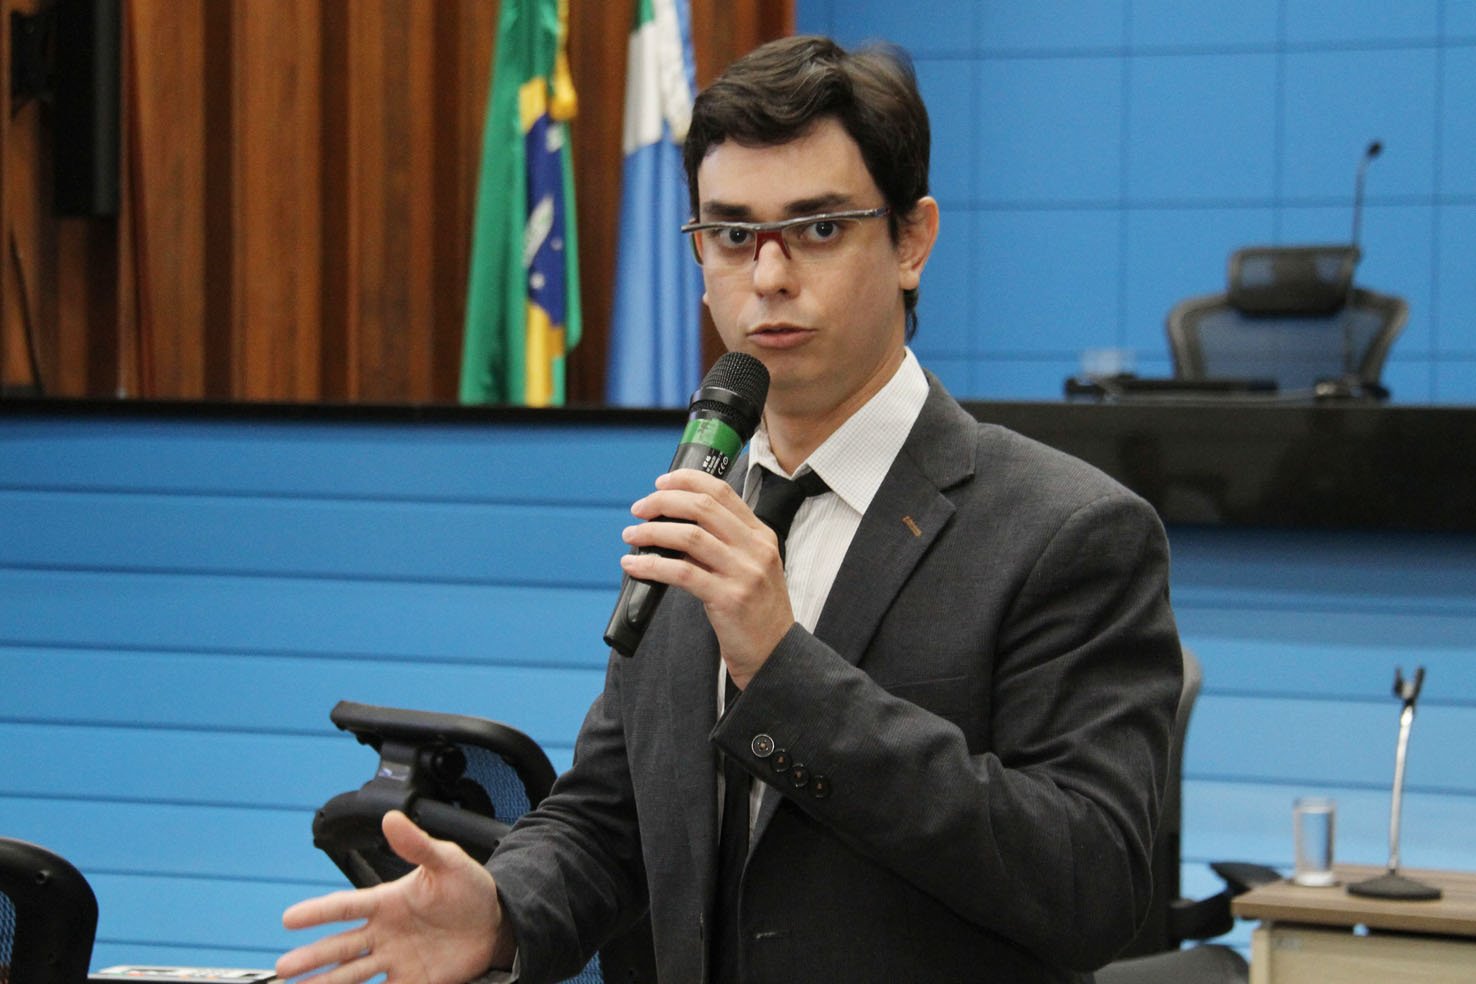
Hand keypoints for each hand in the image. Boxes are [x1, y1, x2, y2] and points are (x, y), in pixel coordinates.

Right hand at [275, 811, 513, 983]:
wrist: (496, 923)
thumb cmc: (469, 888)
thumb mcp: (447, 861)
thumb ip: (418, 844)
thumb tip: (391, 818)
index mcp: (387, 901)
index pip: (346, 907)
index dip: (317, 912)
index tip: (289, 918)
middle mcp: (384, 932)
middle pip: (340, 946)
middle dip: (312, 957)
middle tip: (284, 968)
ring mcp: (395, 958)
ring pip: (352, 974)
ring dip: (325, 983)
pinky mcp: (412, 981)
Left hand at [620, 468, 794, 686]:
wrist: (775, 654)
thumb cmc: (756, 612)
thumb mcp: (750, 568)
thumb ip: (723, 545)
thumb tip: (674, 527)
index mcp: (761, 535)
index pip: (722, 491)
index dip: (687, 481)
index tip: (660, 483)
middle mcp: (756, 548)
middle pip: (703, 507)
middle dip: (663, 502)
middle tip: (638, 509)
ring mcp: (745, 573)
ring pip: (690, 537)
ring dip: (652, 532)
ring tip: (631, 535)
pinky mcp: (729, 599)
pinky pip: (682, 573)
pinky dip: (652, 565)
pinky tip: (633, 565)